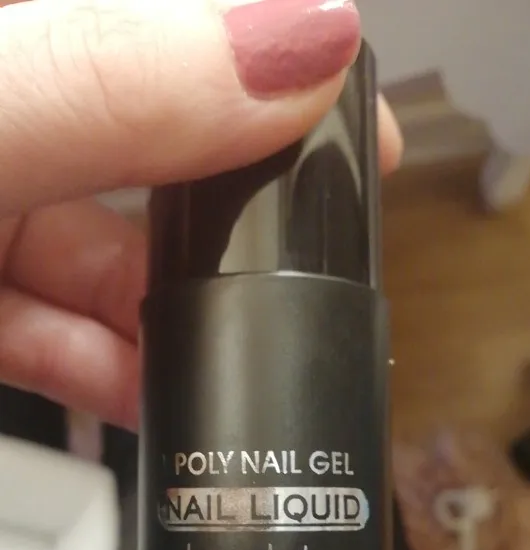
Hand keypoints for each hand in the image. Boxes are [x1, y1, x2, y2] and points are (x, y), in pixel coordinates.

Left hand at [0, 0, 401, 428]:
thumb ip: (117, 82)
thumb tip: (302, 48)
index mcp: (15, 25)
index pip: (179, 23)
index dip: (273, 65)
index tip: (354, 127)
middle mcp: (10, 107)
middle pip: (151, 148)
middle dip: (222, 223)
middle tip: (286, 273)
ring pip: (101, 255)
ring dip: (170, 320)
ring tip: (227, 360)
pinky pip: (48, 329)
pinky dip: (104, 367)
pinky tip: (152, 392)